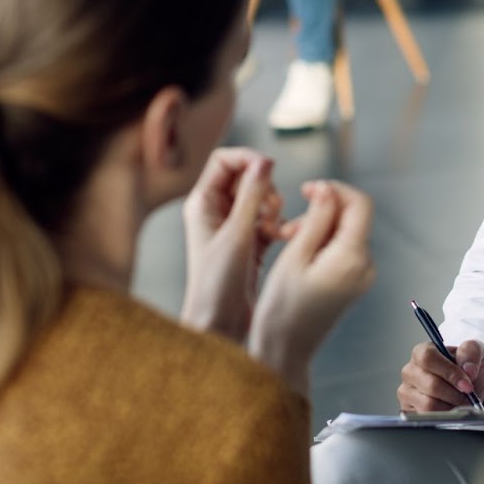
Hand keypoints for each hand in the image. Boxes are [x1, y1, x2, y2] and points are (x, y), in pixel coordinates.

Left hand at [180, 150, 284, 341]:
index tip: (270, 170)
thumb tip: (264, 161)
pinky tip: (280, 239)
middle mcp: (215, 212)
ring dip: (272, 208)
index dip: (248, 159)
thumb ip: (252, 196)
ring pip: (258, 199)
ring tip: (274, 228)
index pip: (224, 160)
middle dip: (265, 187)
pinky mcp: (247, 243)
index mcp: (203, 203)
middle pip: (245, 178)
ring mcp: (231, 227)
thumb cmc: (218, 284)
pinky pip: (265, 220)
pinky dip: (275, 225)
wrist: (218, 323)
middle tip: (273, 207)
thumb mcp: (238, 235)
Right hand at [250, 180, 376, 393]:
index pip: (359, 203)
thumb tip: (328, 190)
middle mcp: (365, 266)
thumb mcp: (294, 256)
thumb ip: (315, 220)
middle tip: (286, 227)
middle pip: (352, 217)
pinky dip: (321, 244)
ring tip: (285, 241)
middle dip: (320, 211)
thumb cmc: (282, 308)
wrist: (286, 352)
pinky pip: (342, 250)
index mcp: (352, 257)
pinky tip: (297, 254)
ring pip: (345, 232)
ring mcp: (361, 276)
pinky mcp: (353, 283)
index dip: (334, 189)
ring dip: (317, 227)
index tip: (306, 189)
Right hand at [397, 338, 483, 411]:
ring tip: (459, 402)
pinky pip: (427, 417)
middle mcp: (410, 371)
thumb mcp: (474, 354)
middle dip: (455, 394)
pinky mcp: (408, 410)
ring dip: (450, 406)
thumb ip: (471, 352)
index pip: (428, 358)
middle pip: (431, 385)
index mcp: (422, 352)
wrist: (466, 390)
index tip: (466, 384)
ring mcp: (406, 391)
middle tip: (467, 396)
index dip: (449, 372)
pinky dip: (443, 416)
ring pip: (429, 404)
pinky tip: (450, 410)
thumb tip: (468, 368)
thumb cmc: (465, 370)